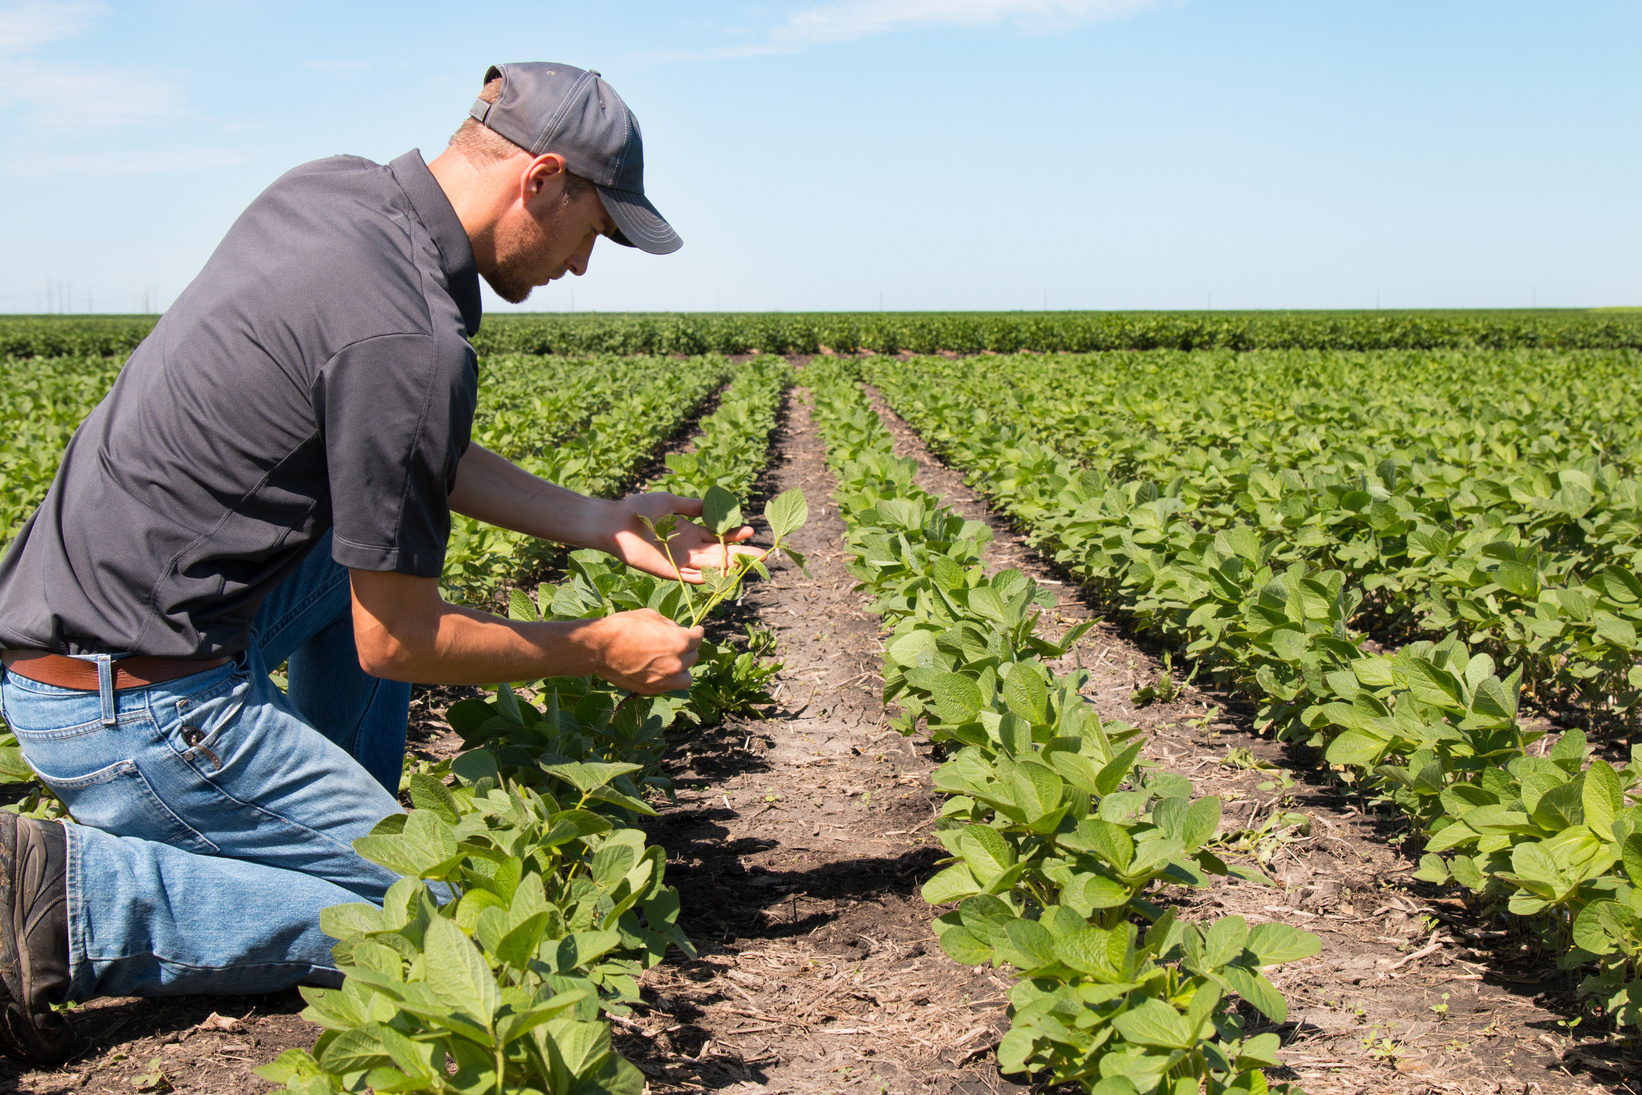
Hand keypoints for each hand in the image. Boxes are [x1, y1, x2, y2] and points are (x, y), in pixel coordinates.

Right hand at [585, 609, 704, 693]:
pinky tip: (661, 671)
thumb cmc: (623, 627)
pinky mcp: (652, 689)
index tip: (696, 631)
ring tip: (674, 662)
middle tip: (680, 644)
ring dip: (683, 669)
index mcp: (679, 642)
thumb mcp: (650, 616)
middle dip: (688, 649)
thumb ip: (668, 625)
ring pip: (686, 678)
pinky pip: (670, 686)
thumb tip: (676, 630)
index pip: (698, 638)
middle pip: (693, 657)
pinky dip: (669, 679)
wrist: (600, 648)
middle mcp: (676, 663)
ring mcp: (665, 679)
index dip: (697, 632)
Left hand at [608, 492, 763, 583]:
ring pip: (710, 567)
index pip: (718, 536)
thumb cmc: (639, 508)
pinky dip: (707, 579)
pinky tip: (724, 576)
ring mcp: (679, 562)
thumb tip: (714, 504)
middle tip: (764, 555)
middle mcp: (688, 549)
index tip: (751, 531)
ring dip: (729, 567)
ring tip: (749, 564)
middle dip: (741, 554)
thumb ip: (692, 506)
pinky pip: (691, 578)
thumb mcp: (670, 502)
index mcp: (690, 532)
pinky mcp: (669, 572)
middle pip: (720, 554)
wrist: (616, 521)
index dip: (735, 535)